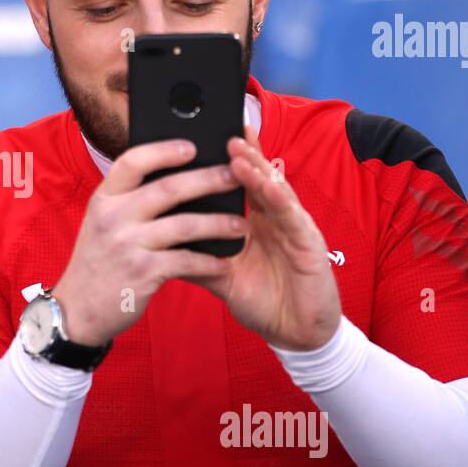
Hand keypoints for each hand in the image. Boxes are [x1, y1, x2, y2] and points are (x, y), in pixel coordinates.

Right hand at [52, 138, 246, 345]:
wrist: (78, 310)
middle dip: (208, 180)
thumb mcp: (100, 224)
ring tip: (241, 224)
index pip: (131, 162)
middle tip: (235, 176)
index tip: (191, 146)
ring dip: (218, 224)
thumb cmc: (98, 262)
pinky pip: (186, 261)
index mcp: (103, 199)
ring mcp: (127, 245)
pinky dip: (209, 262)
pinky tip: (223, 263)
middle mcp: (113, 217)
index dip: (163, 151)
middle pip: (168, 189)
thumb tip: (173, 179)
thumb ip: (127, 202)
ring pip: (185, 225)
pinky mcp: (142, 273)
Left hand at [186, 124, 340, 350]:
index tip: (204, 139)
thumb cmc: (264, 301)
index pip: (239, 184)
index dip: (227, 161)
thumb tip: (157, 244)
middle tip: (223, 131)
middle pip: (258, 178)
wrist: (296, 335)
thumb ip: (196, 258)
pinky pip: (293, 218)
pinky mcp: (310, 244)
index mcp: (255, 222)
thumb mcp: (222, 277)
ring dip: (257, 169)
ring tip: (238, 150)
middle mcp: (276, 218)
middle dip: (242, 154)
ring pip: (276, 191)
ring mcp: (294, 228)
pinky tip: (268, 185)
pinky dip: (281, 199)